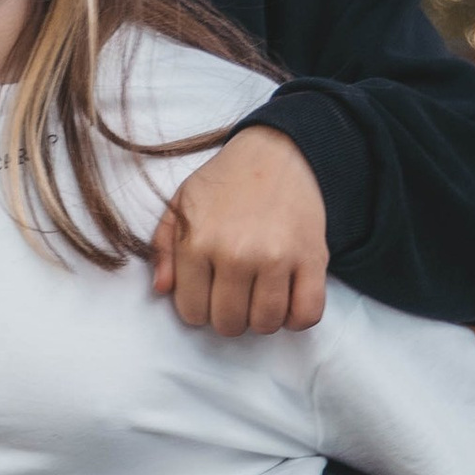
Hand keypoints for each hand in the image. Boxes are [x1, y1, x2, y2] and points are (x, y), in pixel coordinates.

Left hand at [151, 122, 329, 334]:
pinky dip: (297, 318)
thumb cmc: (226, 182)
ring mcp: (276, 258)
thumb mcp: (181, 205)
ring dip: (262, 319)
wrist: (277, 151)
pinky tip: (288, 301)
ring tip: (260, 296)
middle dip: (230, 316)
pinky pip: (306, 314)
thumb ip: (163, 248)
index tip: (209, 293)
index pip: (193, 312)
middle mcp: (236, 254)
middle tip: (235, 295)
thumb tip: (162, 288)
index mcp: (198, 242)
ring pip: (266, 324)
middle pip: (229, 323)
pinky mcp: (312, 258)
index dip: (200, 308)